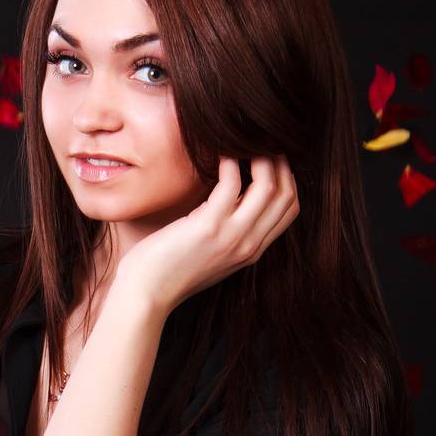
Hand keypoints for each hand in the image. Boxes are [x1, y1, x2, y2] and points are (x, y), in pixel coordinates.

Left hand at [118, 154, 299, 317]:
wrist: (145, 294)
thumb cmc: (167, 271)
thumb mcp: (209, 252)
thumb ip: (227, 230)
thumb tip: (230, 196)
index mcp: (251, 251)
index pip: (289, 210)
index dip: (286, 178)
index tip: (269, 158)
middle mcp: (248, 245)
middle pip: (286, 195)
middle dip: (279, 162)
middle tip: (259, 142)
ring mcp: (232, 237)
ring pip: (268, 186)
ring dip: (260, 156)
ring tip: (242, 141)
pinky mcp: (208, 226)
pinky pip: (231, 183)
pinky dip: (228, 160)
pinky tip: (217, 151)